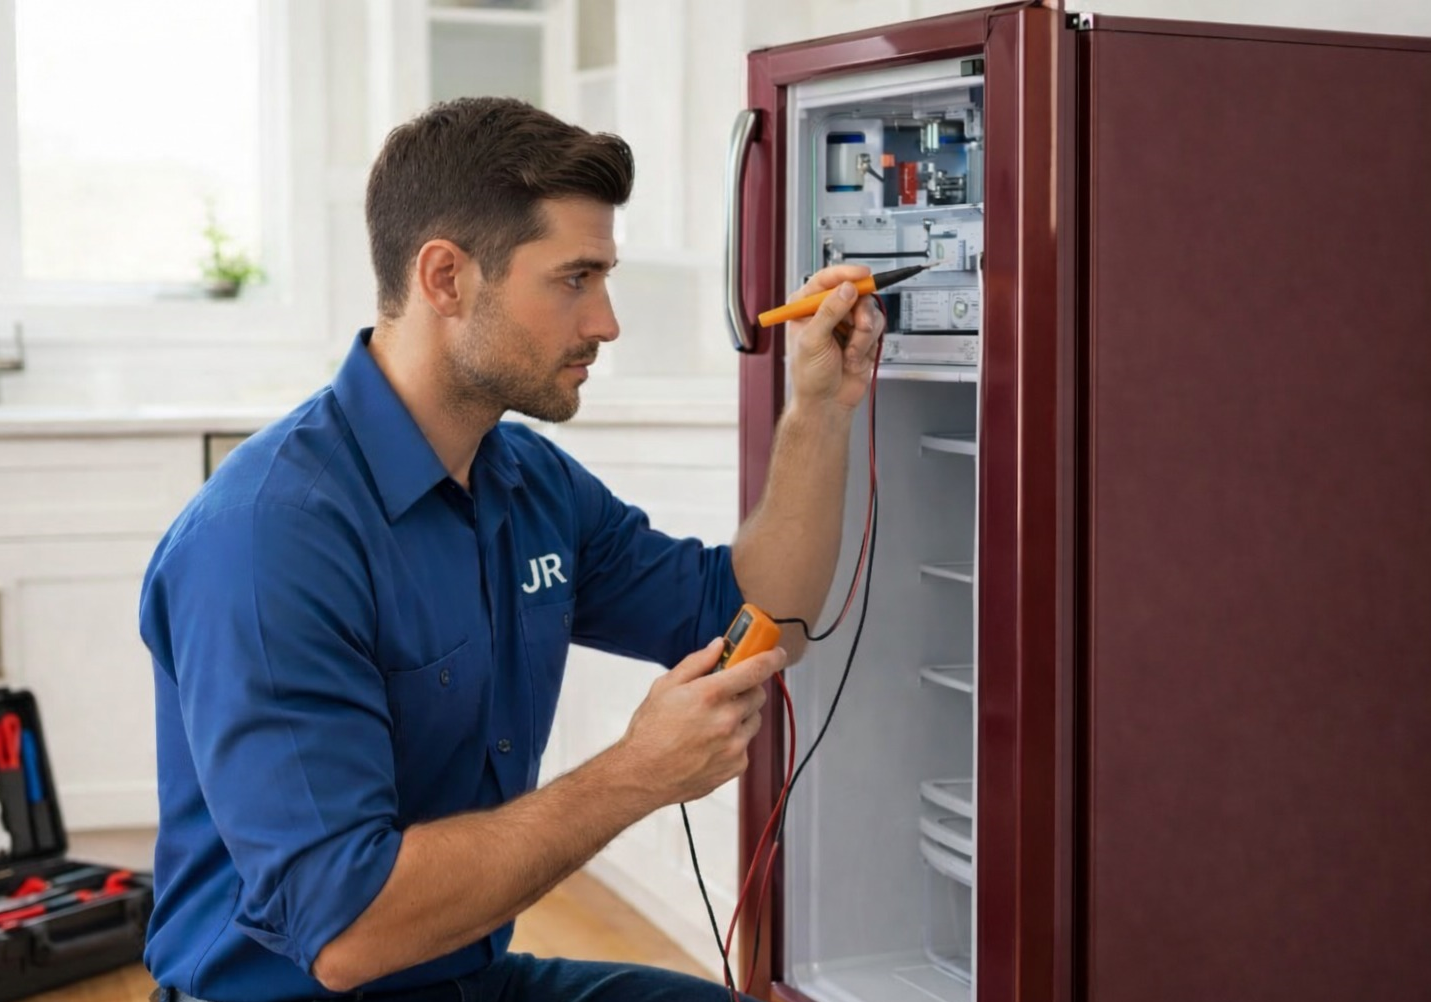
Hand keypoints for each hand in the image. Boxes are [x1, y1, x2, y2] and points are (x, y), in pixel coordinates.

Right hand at [615, 638, 787, 807]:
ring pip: (755, 720)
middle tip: (727, 694)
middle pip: (758, 694)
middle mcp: (726, 719)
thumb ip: (696, 663)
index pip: (755, 670)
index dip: (771, 658)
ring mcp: (734, 745)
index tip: (777, 655)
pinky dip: (735, 740)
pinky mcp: (736, 765)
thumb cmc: (650, 731)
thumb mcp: (665, 687)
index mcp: (709, 695)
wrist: (643, 775)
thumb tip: (718, 646)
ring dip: (742, 715)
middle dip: (746, 690)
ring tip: (714, 722)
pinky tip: (711, 743)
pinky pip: (746, 744)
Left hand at [786, 264, 885, 411]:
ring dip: (863, 332)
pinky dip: (868, 342)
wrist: (828, 403)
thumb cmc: (810, 376)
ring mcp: (846, 322)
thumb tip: (846, 289)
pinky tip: (854, 356)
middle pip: (854, 291)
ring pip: (868, 309)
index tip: (862, 275)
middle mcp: (828, 311)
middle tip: (858, 325)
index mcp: (806, 307)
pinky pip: (877, 325)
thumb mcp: (813, 341)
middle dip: (859, 311)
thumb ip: (830, 311)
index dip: (845, 274)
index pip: (826, 279)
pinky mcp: (863, 335)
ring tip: (851, 350)